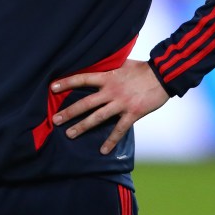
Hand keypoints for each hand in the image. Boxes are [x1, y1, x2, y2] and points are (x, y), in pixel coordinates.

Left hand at [51, 59, 168, 154]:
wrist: (162, 75)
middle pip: (86, 102)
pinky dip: (111, 141)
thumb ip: (107, 68)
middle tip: (54, 120)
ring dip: (82, 126)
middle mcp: (111, 91)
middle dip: (69, 112)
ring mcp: (121, 103)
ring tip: (69, 134)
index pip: (82, 79)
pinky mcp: (132, 114)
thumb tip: (94, 66)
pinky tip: (103, 151)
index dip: (66, 83)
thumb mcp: (121, 63)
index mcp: (107, 77)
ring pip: (98, 117)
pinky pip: (119, 130)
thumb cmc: (141, 68)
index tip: (52, 87)